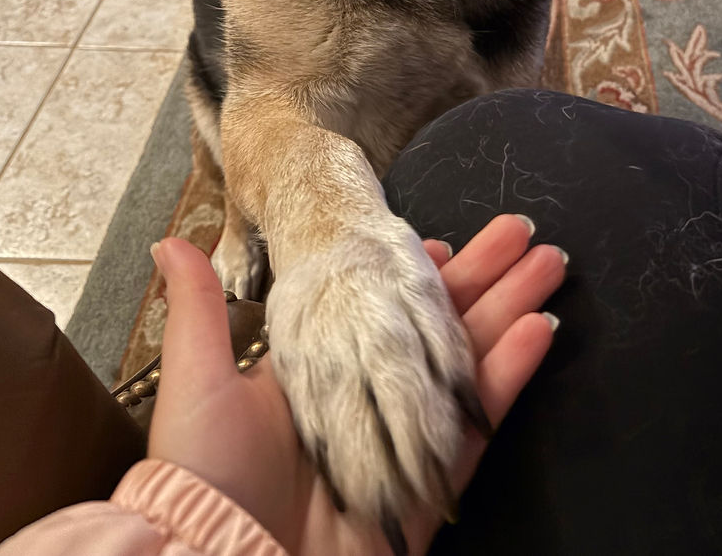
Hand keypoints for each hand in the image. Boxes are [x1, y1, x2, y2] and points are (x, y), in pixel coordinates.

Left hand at [148, 216, 564, 555]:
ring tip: (549, 263)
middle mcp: (368, 402)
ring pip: (467, 364)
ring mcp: (404, 442)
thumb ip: (201, 311)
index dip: (418, 279)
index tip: (448, 243)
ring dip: (510, 312)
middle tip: (525, 235)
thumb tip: (172, 242)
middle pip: (438, 331)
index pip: (383, 315)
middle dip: (484, 282)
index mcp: (322, 376)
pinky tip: (538, 329)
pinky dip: (508, 375)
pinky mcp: (430, 487)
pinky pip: (477, 422)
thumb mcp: (196, 381)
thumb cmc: (203, 475)